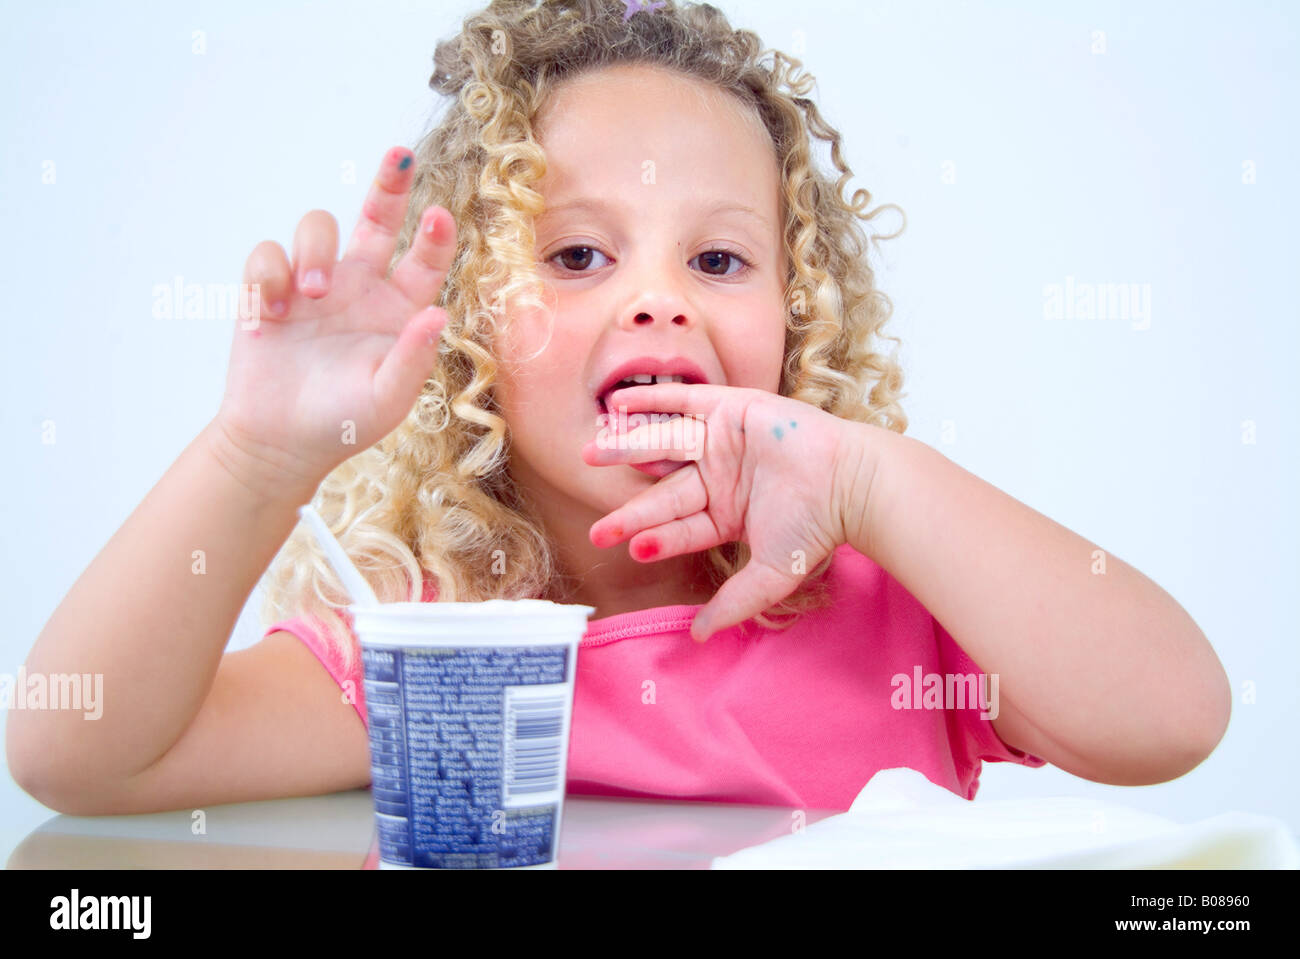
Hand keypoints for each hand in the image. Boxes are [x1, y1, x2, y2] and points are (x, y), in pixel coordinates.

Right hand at [213, 147, 456, 498]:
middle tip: (400, 155)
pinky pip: (267, 254)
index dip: (434, 237)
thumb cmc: (343, 422)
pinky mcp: (270, 289)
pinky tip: (272, 318)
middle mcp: (362, 285)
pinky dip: (269, 277)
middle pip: (377, 217)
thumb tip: (438, 314)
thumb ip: (412, 358)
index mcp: (399, 308)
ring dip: (315, 252)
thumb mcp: (387, 398)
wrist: (280, 442)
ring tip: (311, 295)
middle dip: (390, 183)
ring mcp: (315, 283)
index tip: (439, 217)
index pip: (424, 260)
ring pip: (319, 227)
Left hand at [581, 383, 873, 641]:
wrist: (847, 482)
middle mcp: (720, 477)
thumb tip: (700, 637)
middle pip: (663, 493)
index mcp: (726, 513)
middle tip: (597, 525)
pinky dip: (652, 402)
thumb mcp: (770, 573)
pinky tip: (619, 408)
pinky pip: (683, 402)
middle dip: (630, 509)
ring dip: (627, 450)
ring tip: (591, 456)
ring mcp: (723, 442)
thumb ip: (734, 602)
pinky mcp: (731, 409)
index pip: (679, 528)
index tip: (628, 551)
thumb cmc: (816, 526)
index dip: (653, 539)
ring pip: (664, 447)